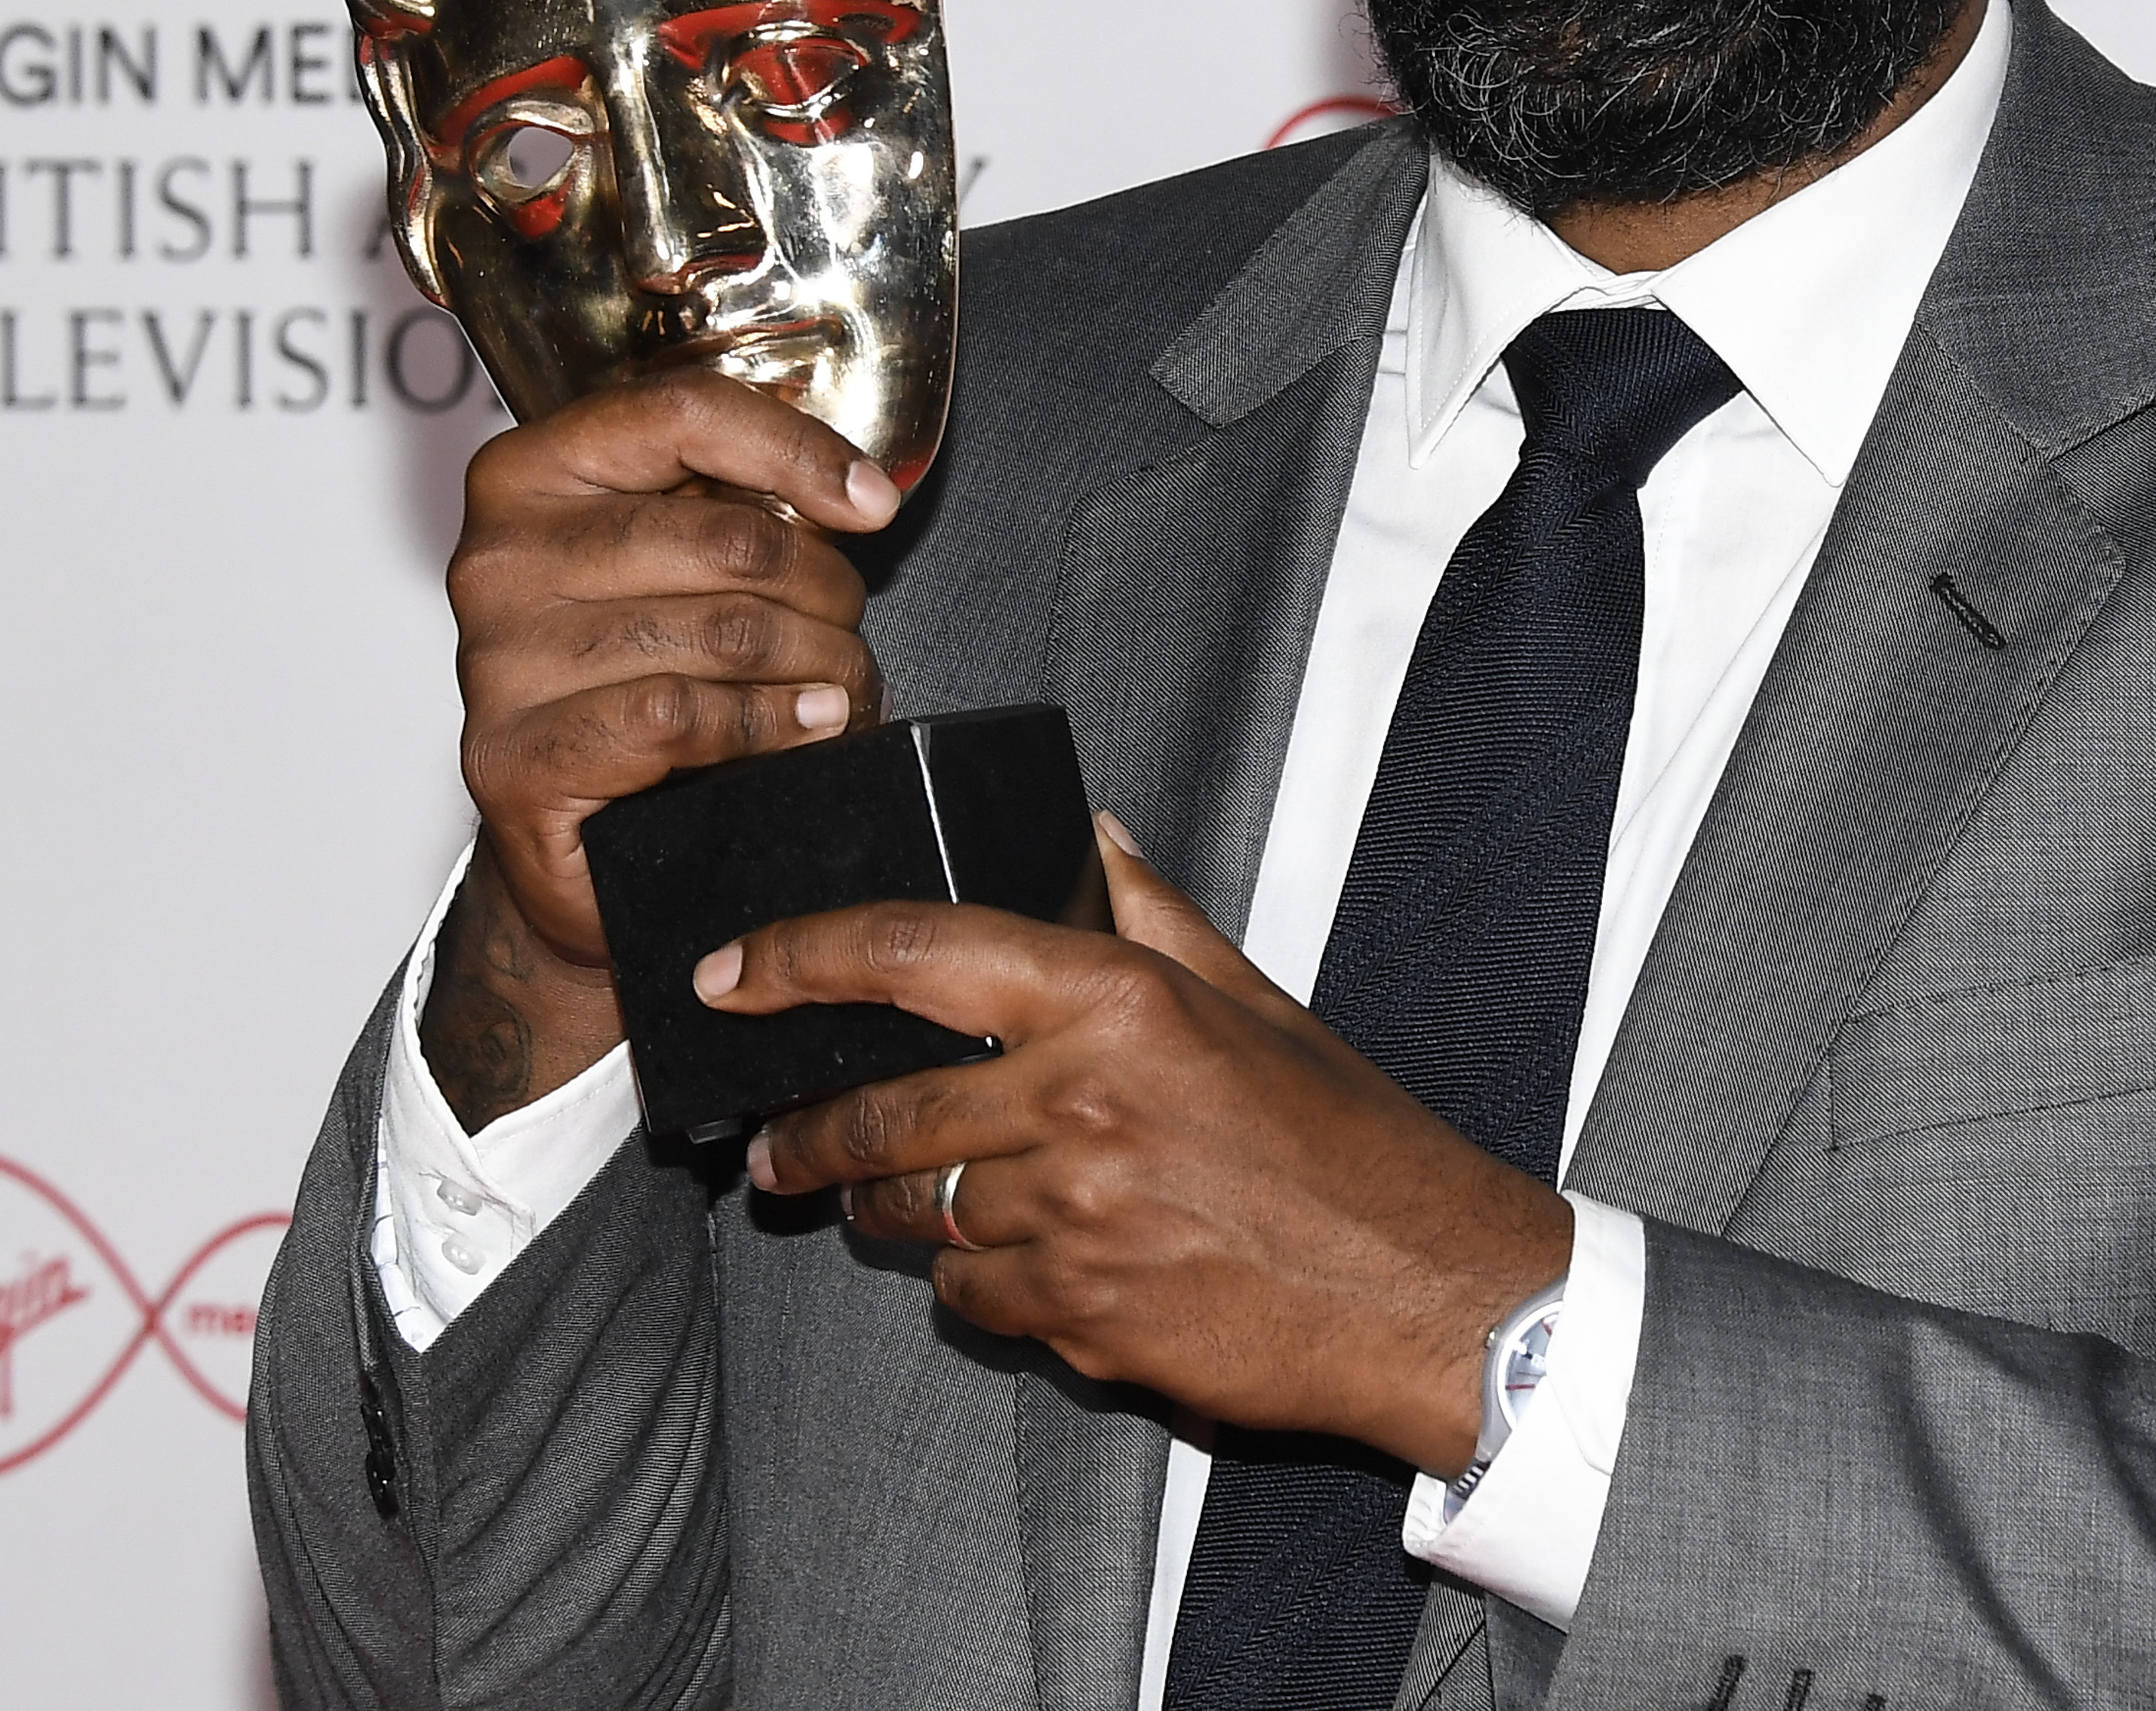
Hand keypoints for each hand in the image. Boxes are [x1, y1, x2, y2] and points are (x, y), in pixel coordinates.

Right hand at [420, 369, 902, 1129]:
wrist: (577, 849)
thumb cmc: (635, 689)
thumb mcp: (677, 570)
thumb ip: (733, 507)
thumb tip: (858, 494)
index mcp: (529, 475)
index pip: (680, 415)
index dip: (799, 449)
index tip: (874, 502)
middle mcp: (497, 558)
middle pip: (723, 536)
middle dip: (824, 588)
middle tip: (850, 631)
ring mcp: (495, 662)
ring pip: (720, 630)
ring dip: (818, 664)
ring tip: (843, 688)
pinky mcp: (512, 759)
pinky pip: (679, 716)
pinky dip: (768, 724)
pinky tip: (808, 728)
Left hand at [715, 821, 1573, 1479]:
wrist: (1426, 1292)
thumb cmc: (1349, 1145)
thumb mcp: (1259, 1004)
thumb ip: (1154, 919)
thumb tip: (1092, 839)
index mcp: (1118, 1002)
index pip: (911, 952)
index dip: (795, 959)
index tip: (729, 976)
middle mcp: (1081, 1101)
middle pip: (881, 1110)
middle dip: (808, 1131)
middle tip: (777, 1142)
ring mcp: (1076, 1218)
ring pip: (917, 1213)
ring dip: (889, 1209)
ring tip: (887, 1201)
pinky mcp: (1080, 1316)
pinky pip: (973, 1300)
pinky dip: (977, 1286)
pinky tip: (1023, 1267)